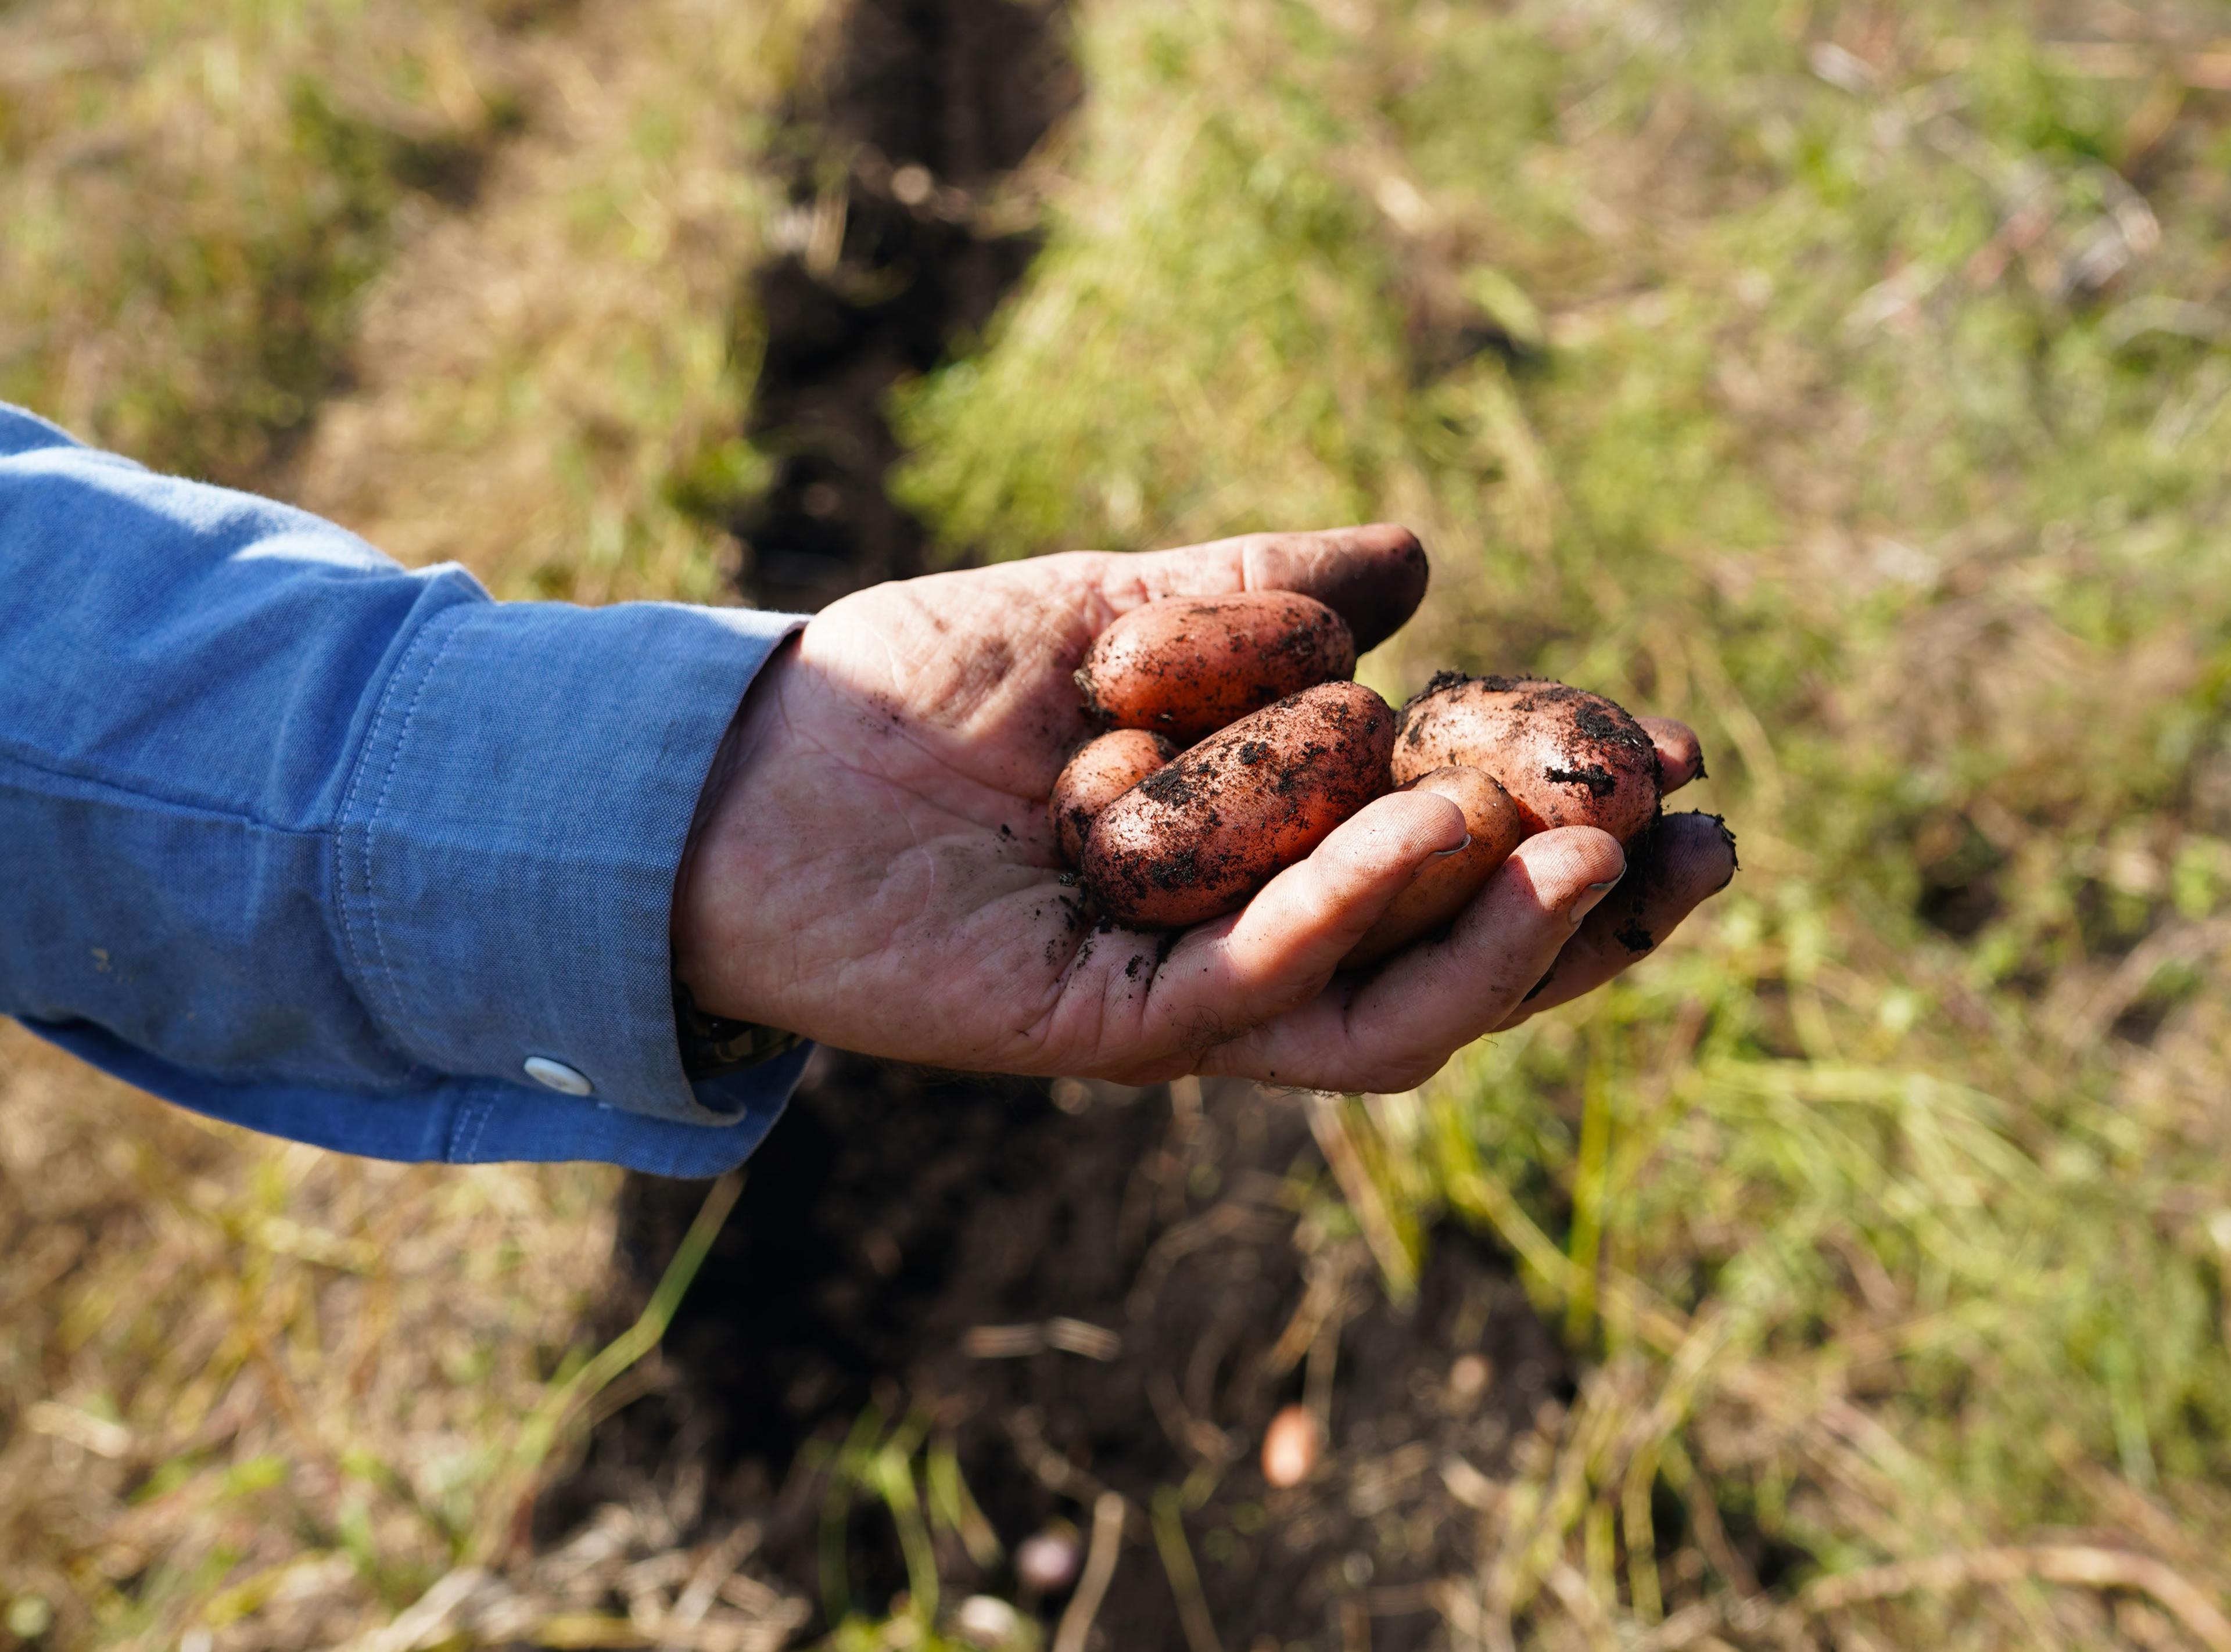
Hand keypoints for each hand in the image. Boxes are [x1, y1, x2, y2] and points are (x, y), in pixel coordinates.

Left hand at [672, 527, 1733, 1089]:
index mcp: (1260, 856)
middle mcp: (1239, 947)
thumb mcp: (1116, 614)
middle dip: (1590, 915)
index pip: (1453, 861)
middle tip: (1705, 842)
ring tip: (1595, 845)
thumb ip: (1262, 598)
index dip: (1573, 818)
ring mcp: (1177, 1005)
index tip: (1681, 758)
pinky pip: (1257, 998)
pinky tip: (1434, 837)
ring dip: (1502, 938)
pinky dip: (1351, 920)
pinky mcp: (1101, 1034)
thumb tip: (1417, 560)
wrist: (744, 762)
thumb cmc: (914, 688)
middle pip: (1452, 961)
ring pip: (1383, 1008)